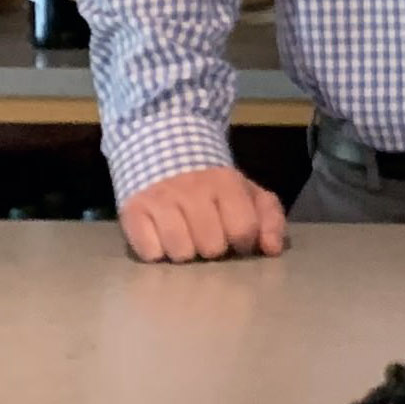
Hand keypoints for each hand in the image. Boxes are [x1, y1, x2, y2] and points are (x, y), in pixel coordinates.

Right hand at [118, 165, 289, 263]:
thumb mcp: (247, 192)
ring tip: (185, 238)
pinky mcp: (132, 212)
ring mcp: (159, 200)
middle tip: (207, 236)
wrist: (162, 151)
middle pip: (211, 247)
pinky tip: (160, 238)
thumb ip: (269, 219)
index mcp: (225, 183)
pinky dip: (156, 251)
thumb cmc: (211, 185)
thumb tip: (272, 250)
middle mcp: (191, 190)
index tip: (236, 240)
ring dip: (185, 252)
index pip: (243, 229)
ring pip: (180, 252)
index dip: (243, 243)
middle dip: (213, 248)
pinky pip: (150, 253)